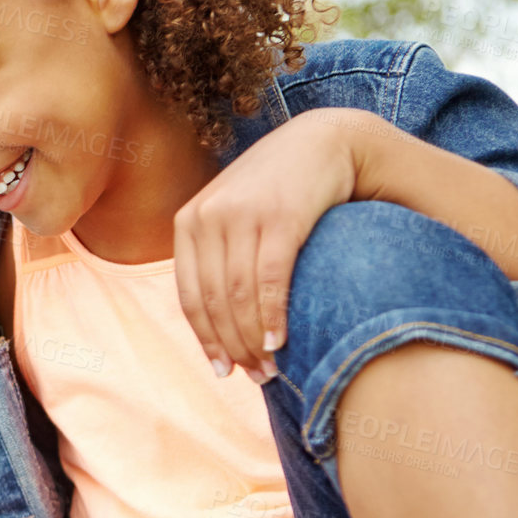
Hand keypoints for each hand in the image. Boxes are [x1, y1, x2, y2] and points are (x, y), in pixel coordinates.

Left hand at [173, 108, 366, 379]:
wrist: (328, 141)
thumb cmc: (281, 189)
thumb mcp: (235, 214)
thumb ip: (218, 255)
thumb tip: (214, 323)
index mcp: (189, 221)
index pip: (190, 296)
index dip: (206, 340)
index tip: (223, 371)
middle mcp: (208, 216)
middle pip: (213, 302)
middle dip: (232, 347)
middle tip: (255, 377)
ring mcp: (242, 215)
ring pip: (239, 297)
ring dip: (253, 341)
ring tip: (270, 368)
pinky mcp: (280, 216)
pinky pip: (269, 281)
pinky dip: (272, 317)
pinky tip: (280, 342)